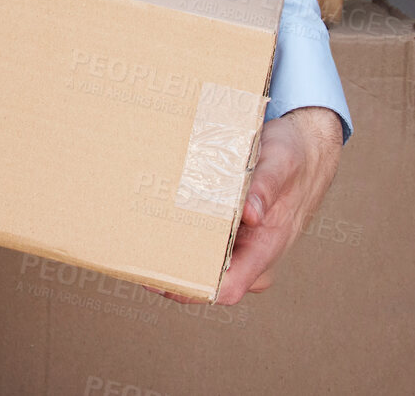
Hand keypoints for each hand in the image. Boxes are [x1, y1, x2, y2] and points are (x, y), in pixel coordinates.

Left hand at [146, 105, 343, 305]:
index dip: (190, 291)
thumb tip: (251, 214)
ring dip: (172, 250)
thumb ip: (266, 187)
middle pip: (205, 278)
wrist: (305, 148)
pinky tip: (154, 216)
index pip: (226, 288)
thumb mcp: (280, 163)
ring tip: (136, 232)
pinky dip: (180, 231)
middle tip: (133, 248)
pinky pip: (203, 238)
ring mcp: (242, 244)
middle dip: (171, 269)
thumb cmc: (294, 158)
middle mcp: (252, 254)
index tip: (156, 278)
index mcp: (266, 248)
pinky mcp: (232, 228)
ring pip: (201, 259)